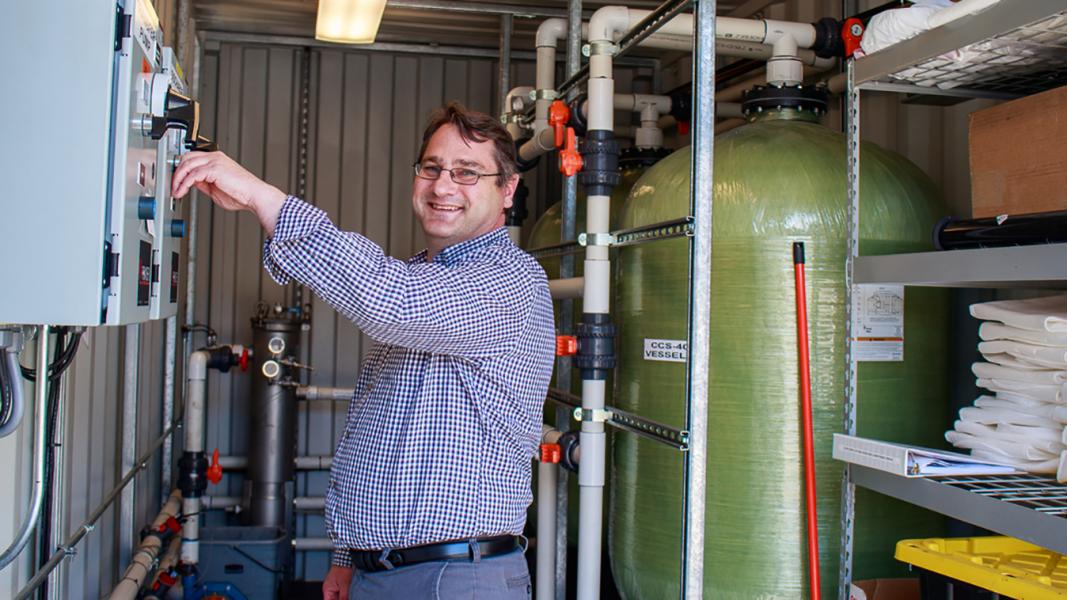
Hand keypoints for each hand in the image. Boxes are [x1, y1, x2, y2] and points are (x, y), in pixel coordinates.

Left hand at [171, 150, 287, 233]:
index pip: (192, 158)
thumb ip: (203, 183)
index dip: (181, 169)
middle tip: (173, 186)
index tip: (176, 181)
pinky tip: (182, 191)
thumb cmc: (241, 194)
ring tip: (176, 191)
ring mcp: (214, 161)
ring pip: (187, 164)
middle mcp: (215, 157)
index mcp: (217, 159)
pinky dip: (184, 184)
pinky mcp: (214, 169)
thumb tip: (191, 184)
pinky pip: (192, 175)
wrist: (254, 196)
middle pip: (186, 158)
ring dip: (177, 179)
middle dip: (176, 172)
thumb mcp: (215, 189)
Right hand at [323, 565, 353, 599]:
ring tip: (346, 596)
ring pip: (336, 597)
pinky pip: (338, 592)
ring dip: (341, 597)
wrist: (345, 560)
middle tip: (346, 598)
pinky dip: (342, 594)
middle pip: (332, 599)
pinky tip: (347, 594)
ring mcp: (332, 586)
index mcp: (327, 590)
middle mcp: (328, 589)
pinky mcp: (336, 584)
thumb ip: (343, 597)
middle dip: (339, 599)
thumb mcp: (345, 585)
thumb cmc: (343, 570)